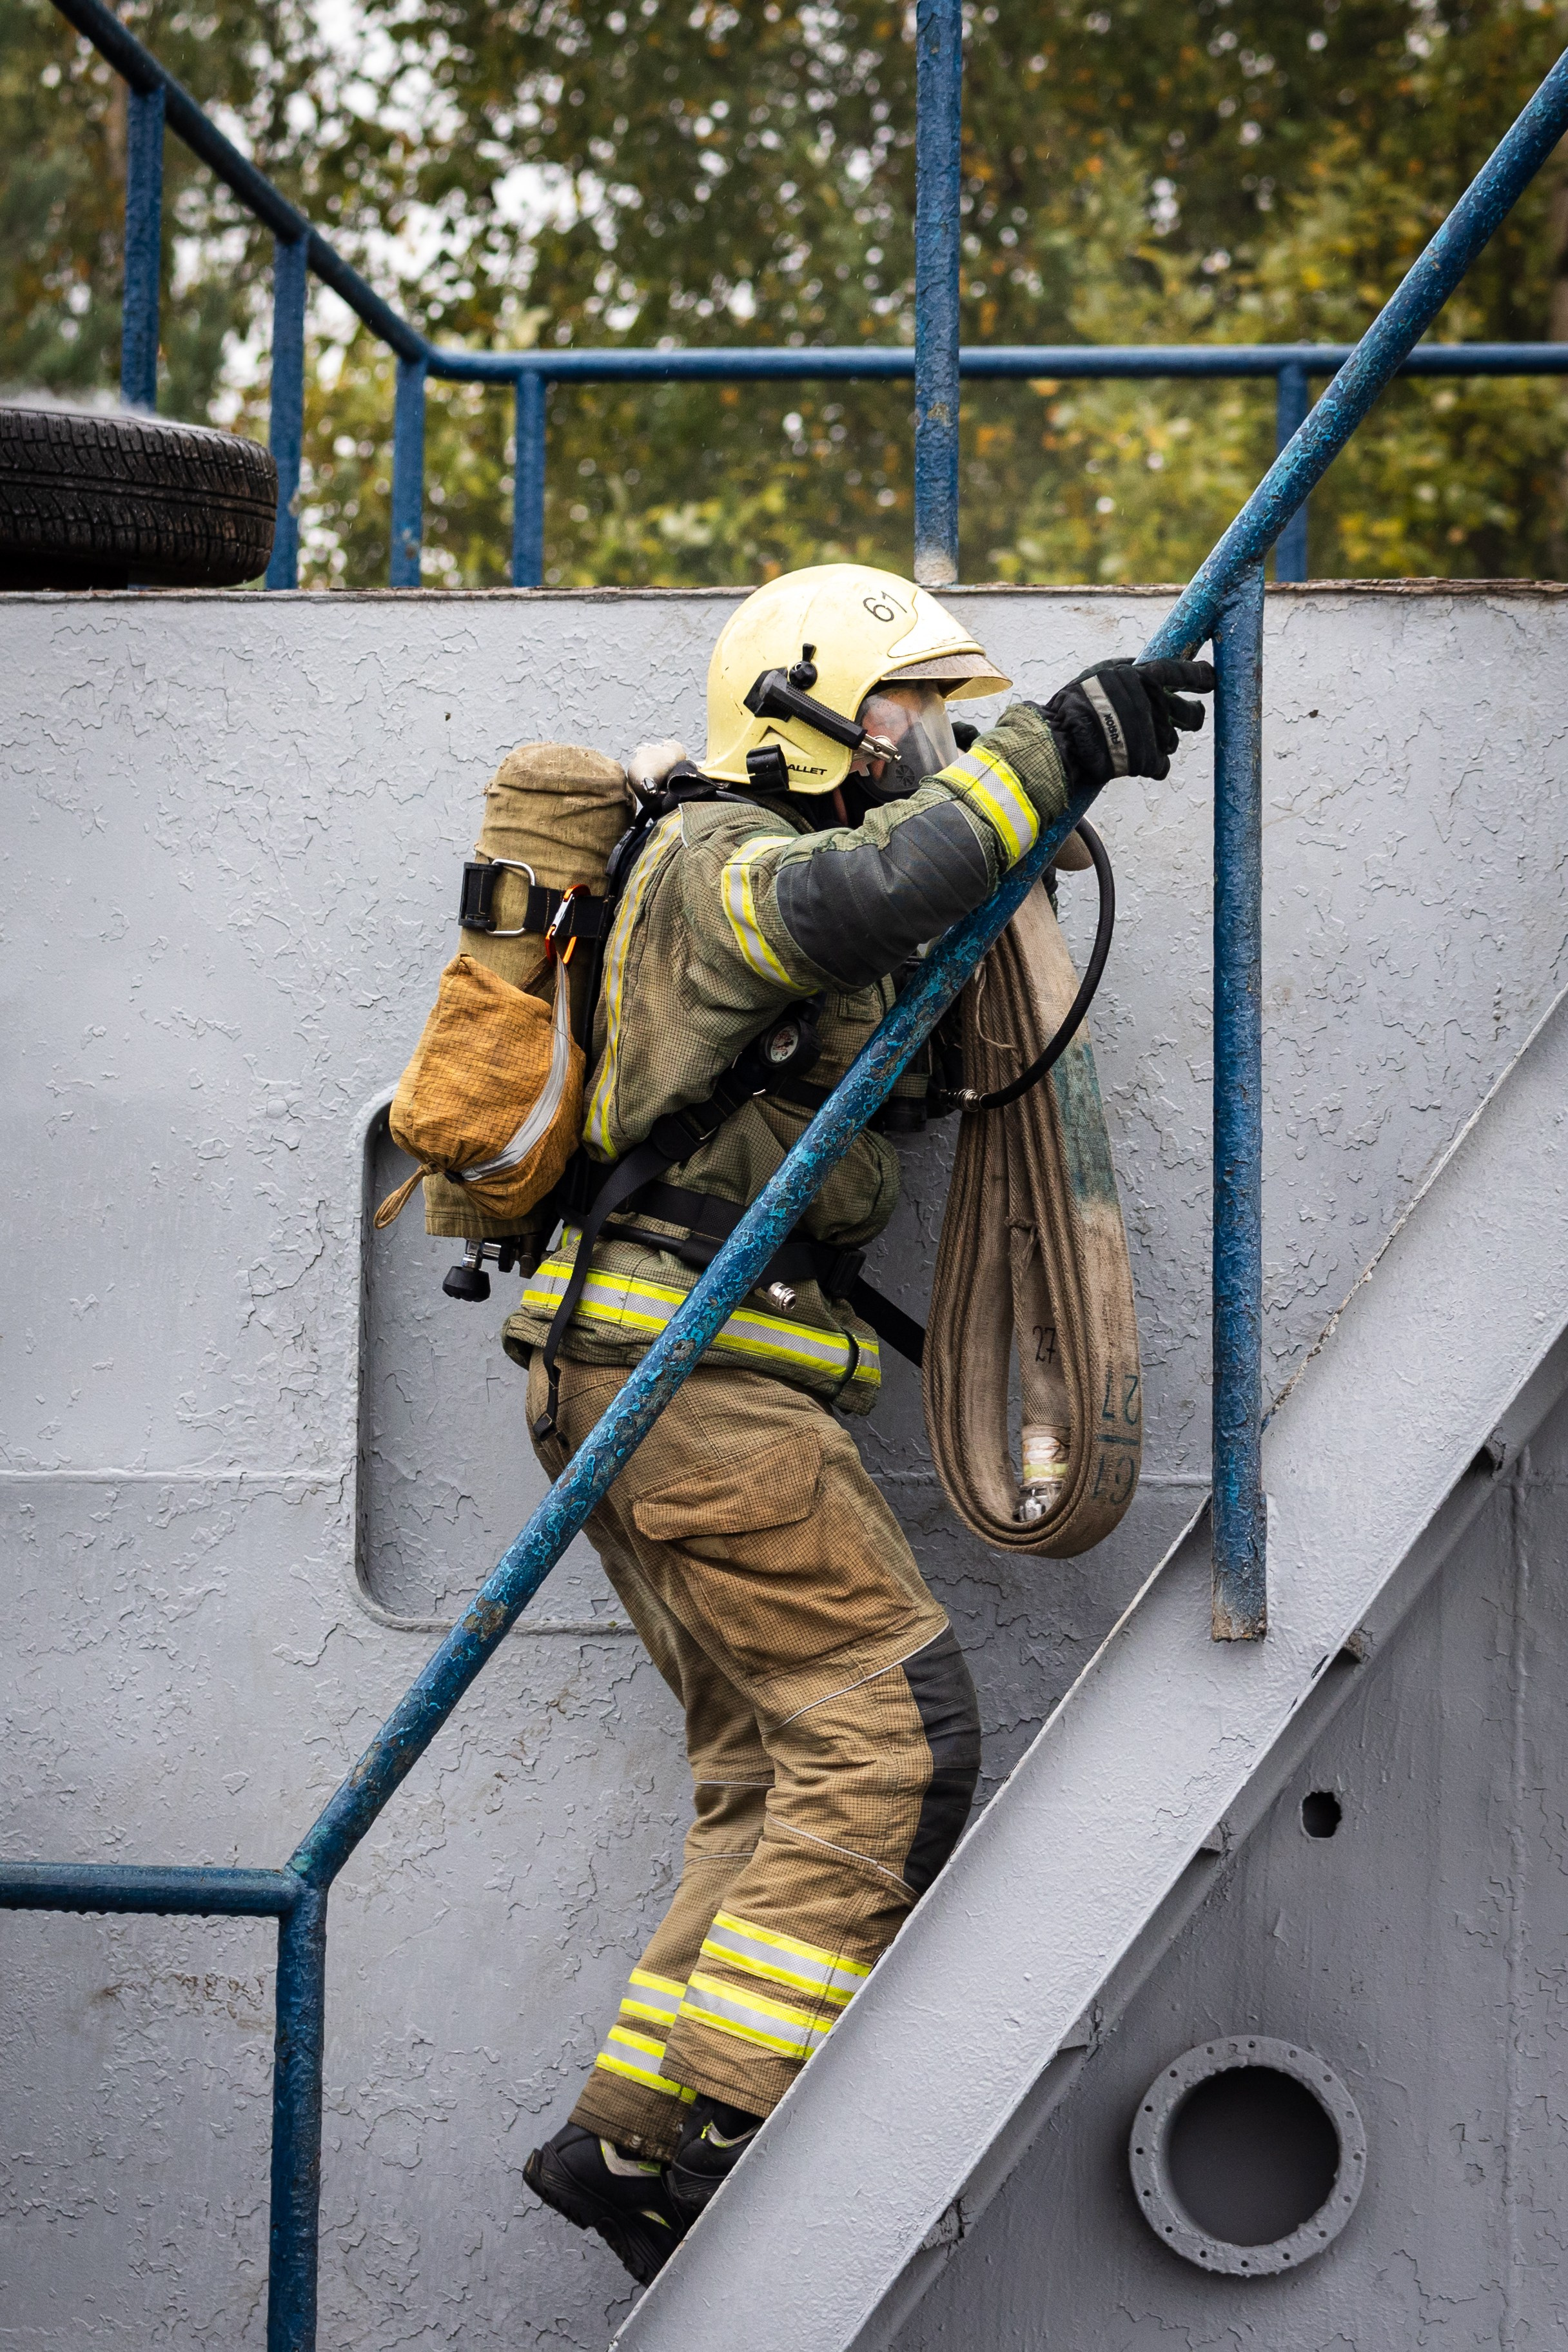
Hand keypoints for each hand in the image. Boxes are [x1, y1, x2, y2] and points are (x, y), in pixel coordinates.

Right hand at [1032, 656, 1215, 785]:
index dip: (1200, 677)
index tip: (1211, 679)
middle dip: (1192, 718)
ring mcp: (1153, 732)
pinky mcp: (1148, 759)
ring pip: (1172, 742)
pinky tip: (1131, 763)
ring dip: (1158, 744)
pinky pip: (1161, 766)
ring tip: (1131, 744)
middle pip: (1189, 714)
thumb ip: (1127, 675)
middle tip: (1191, 718)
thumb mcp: (1099, 676)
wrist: (1058, 738)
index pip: (1182, 673)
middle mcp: (1153, 702)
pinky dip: (1149, 766)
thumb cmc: (1072, 706)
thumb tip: (1146, 670)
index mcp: (1143, 675)